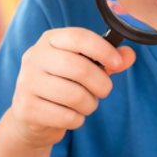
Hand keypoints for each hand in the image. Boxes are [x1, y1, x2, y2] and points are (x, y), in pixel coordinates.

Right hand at [0, 28, 134, 148]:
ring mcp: (26, 82)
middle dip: (101, 84)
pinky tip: (70, 116)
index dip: (103, 50)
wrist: (32, 117)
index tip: (118, 64)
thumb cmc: (64, 85)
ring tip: (86, 104)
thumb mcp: (86, 68)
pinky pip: (66, 117)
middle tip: (104, 91)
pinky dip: (77, 120)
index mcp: (50, 40)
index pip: (79, 37)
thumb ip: (108, 60)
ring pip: (74, 95)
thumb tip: (129, 55)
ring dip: (89, 105)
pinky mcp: (26, 108)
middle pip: (79, 68)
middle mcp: (34, 57)